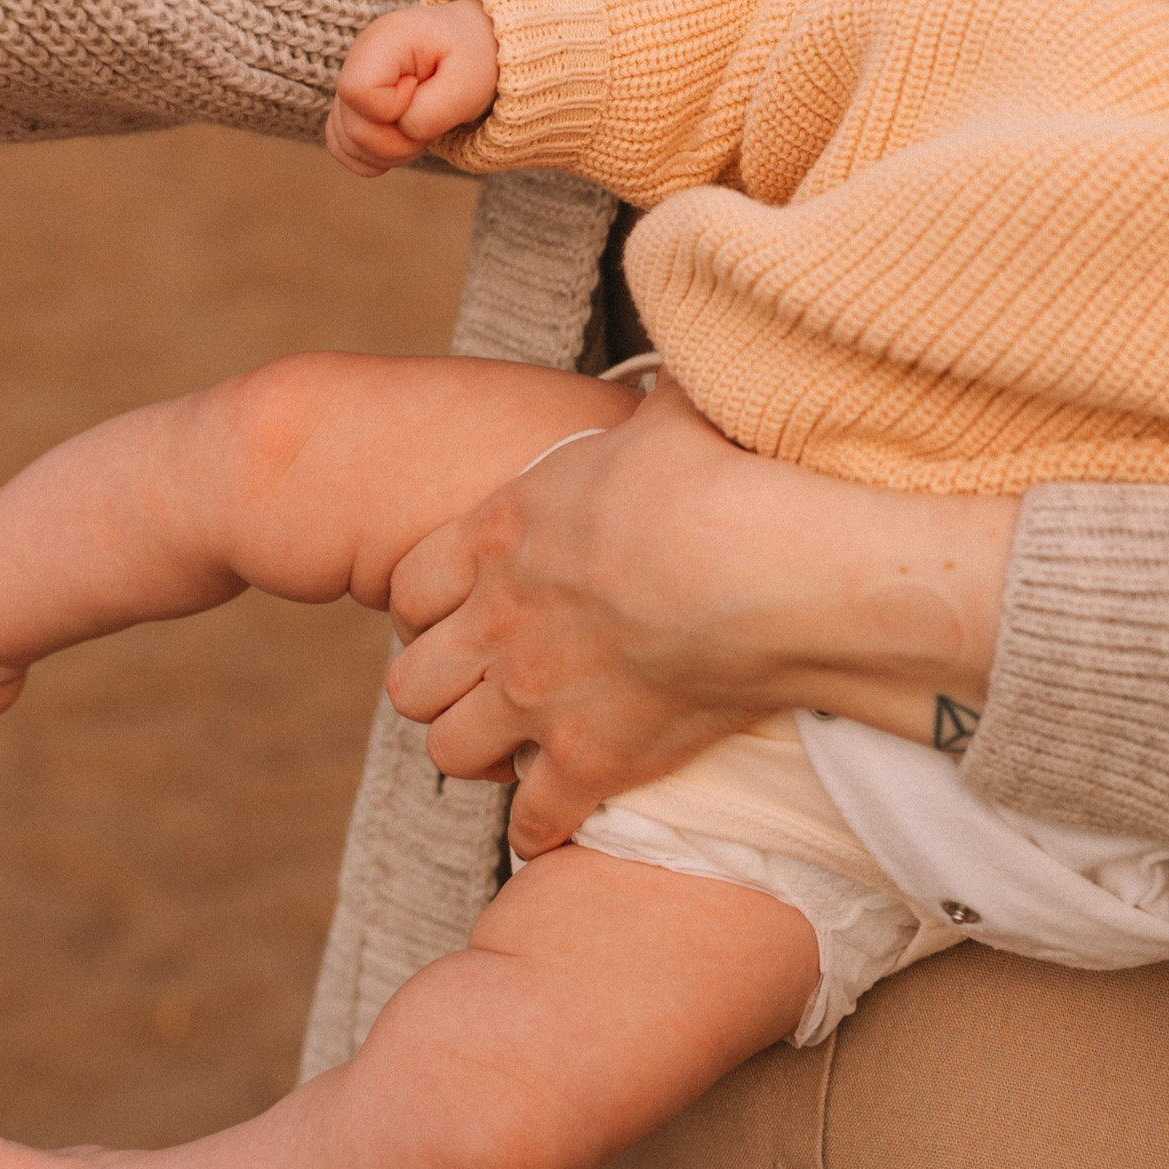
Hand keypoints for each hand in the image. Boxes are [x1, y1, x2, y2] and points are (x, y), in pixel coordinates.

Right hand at [326, 1, 499, 178]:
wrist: (470, 44)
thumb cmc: (470, 58)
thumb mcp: (468, 83)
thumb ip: (433, 112)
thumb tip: (403, 131)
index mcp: (382, 40)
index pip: (357, 91)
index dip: (391, 108)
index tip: (421, 91)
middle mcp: (356, 59)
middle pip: (352, 127)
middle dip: (396, 142)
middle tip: (430, 120)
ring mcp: (350, 83)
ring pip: (344, 142)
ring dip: (387, 152)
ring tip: (419, 128)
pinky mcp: (350, 106)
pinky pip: (342, 147)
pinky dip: (372, 156)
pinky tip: (401, 140)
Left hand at [387, 380, 1011, 853]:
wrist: (760, 569)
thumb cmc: (718, 477)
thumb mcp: (671, 411)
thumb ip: (658, 394)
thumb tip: (693, 344)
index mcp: (502, 534)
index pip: (409, 585)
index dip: (428, 602)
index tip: (463, 607)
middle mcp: (499, 623)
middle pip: (407, 681)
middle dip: (437, 686)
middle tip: (482, 685)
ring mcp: (536, 698)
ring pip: (448, 752)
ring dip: (476, 753)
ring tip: (512, 747)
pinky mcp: (588, 761)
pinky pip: (533, 819)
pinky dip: (542, 824)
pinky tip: (562, 813)